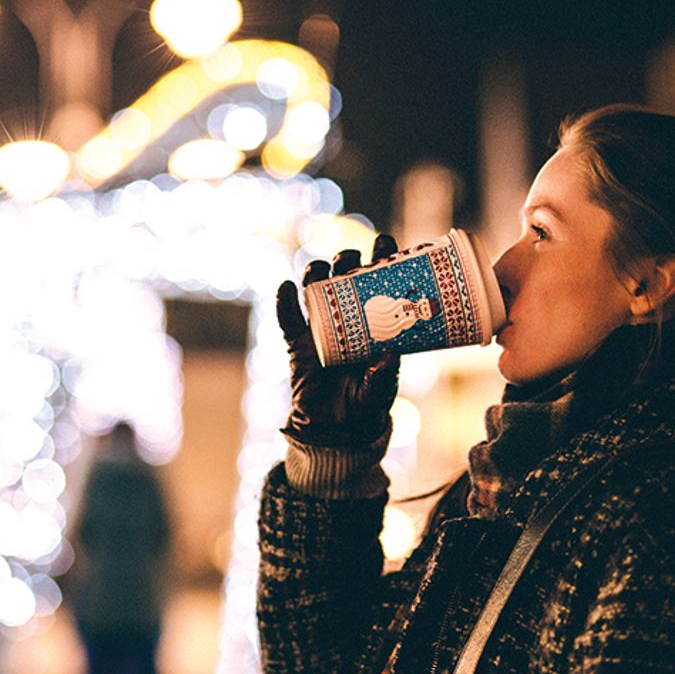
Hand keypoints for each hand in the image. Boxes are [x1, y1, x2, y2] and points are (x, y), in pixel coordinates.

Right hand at [277, 233, 400, 446]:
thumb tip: (390, 355)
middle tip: (352, 258)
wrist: (336, 430)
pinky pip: (289, 320)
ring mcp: (320, 330)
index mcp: (373, 324)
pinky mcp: (298, 345)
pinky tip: (286, 288)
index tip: (385, 243)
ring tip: (320, 269)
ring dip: (316, 274)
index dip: (380, 261)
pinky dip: (285, 303)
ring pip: (316, 292)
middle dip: (347, 262)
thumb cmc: (364, 405)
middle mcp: (347, 320)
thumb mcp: (380, 391)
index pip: (378, 285)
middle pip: (344, 280)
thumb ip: (384, 375)